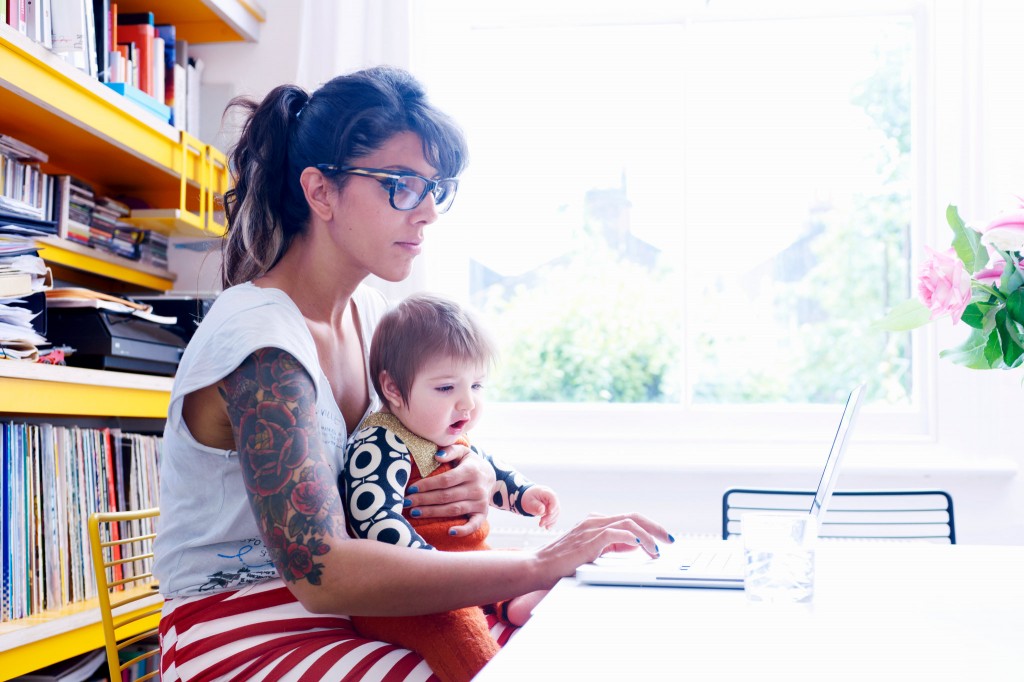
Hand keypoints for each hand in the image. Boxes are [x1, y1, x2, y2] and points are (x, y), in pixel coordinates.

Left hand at [405, 444, 495, 535]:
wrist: (491, 476)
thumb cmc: (470, 463)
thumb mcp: (463, 452)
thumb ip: (450, 451)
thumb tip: (436, 456)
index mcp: (471, 471)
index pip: (445, 480)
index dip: (427, 485)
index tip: (411, 488)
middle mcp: (476, 488)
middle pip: (446, 496)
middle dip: (424, 500)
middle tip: (407, 502)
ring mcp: (480, 502)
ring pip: (454, 510)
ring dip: (434, 513)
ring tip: (415, 513)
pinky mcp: (483, 514)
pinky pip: (474, 524)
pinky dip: (463, 530)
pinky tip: (450, 532)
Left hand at [521, 485, 560, 528]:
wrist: (527, 498)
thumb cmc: (528, 498)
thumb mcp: (529, 501)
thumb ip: (535, 505)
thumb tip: (542, 510)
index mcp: (546, 492)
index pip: (553, 498)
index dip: (553, 505)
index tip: (549, 512)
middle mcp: (551, 498)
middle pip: (556, 507)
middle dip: (549, 517)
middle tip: (541, 523)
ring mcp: (553, 504)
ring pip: (556, 513)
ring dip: (550, 521)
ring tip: (541, 525)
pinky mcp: (552, 510)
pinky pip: (554, 517)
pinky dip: (551, 522)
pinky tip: (547, 528)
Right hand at [532, 513, 673, 585]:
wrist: (538, 567)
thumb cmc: (561, 563)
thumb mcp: (592, 551)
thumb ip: (612, 545)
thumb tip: (634, 543)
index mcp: (596, 522)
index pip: (629, 518)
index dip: (649, 526)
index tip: (663, 537)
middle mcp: (595, 521)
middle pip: (633, 516)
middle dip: (655, 527)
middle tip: (670, 539)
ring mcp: (591, 528)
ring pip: (628, 522)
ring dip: (648, 535)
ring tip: (658, 548)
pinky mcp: (588, 540)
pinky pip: (616, 533)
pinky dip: (632, 537)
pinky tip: (642, 544)